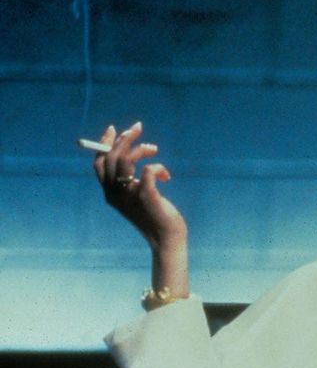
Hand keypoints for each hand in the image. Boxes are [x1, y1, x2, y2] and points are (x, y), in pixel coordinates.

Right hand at [94, 122, 187, 251]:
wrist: (165, 239)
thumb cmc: (153, 216)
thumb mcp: (135, 197)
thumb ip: (128, 180)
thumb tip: (130, 153)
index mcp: (109, 193)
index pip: (99, 163)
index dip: (104, 144)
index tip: (114, 129)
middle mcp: (115, 194)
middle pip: (111, 157)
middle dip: (125, 138)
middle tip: (138, 128)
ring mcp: (129, 195)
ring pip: (126, 159)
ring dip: (141, 148)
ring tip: (154, 150)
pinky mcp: (146, 196)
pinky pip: (149, 170)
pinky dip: (158, 167)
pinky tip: (165, 176)